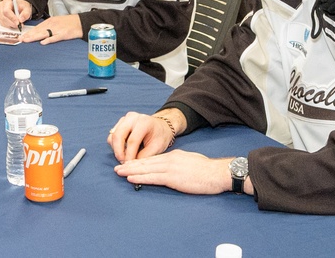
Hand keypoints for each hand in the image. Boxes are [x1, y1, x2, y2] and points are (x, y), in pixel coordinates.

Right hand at [0, 0, 32, 28]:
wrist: (19, 6)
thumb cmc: (21, 6)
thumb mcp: (27, 8)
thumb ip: (25, 13)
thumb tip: (20, 19)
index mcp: (7, 1)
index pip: (7, 10)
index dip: (12, 18)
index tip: (18, 23)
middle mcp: (1, 5)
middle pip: (3, 16)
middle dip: (12, 23)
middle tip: (19, 25)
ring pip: (2, 21)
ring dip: (10, 25)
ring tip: (17, 25)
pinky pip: (2, 23)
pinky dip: (8, 25)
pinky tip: (13, 24)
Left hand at [19, 14, 81, 43]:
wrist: (80, 22)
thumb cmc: (69, 23)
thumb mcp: (56, 22)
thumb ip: (47, 27)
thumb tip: (38, 33)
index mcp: (50, 21)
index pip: (37, 27)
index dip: (29, 32)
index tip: (22, 36)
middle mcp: (52, 24)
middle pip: (39, 30)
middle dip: (29, 35)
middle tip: (21, 40)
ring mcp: (58, 29)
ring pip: (44, 33)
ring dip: (35, 37)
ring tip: (27, 40)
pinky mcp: (64, 34)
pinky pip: (55, 37)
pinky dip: (49, 40)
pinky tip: (43, 42)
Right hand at [108, 111, 179, 162]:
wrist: (160, 126)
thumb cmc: (160, 137)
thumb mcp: (157, 147)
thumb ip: (144, 156)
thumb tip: (131, 165)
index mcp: (144, 122)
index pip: (132, 140)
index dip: (129, 155)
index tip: (128, 165)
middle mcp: (132, 118)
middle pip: (118, 135)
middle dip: (118, 152)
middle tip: (122, 163)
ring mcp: (125, 119)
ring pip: (113, 135)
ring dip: (116, 149)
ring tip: (124, 158)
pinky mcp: (120, 122)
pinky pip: (112, 135)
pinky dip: (115, 145)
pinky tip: (123, 151)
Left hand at [114, 150, 239, 194]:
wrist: (217, 172)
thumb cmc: (207, 170)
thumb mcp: (189, 161)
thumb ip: (178, 164)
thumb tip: (170, 168)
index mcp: (173, 156)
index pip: (152, 159)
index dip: (139, 161)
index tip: (128, 163)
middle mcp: (169, 159)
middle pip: (145, 162)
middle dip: (130, 165)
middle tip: (117, 167)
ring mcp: (170, 168)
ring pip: (146, 168)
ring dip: (131, 171)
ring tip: (119, 172)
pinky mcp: (173, 178)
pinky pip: (153, 177)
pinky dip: (140, 177)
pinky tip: (131, 178)